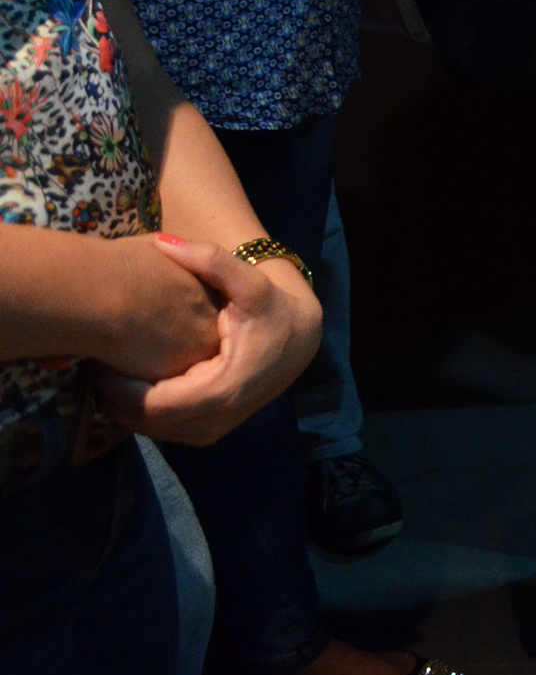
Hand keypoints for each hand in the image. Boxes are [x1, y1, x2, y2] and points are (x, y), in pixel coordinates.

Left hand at [94, 235, 320, 445]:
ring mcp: (213, 431)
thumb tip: (162, 242)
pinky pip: (163, 431)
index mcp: (223, 389)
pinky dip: (141, 414)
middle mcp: (217, 420)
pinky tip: (131, 386)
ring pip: (150, 431)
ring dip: (124, 408)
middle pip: (145, 422)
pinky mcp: (209, 432)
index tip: (100, 360)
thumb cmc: (272, 311)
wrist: (300, 340)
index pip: (153, 404)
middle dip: (115, 398)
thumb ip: (210, 260)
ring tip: (108, 375)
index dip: (119, 388)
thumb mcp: (249, 282)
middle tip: (95, 366)